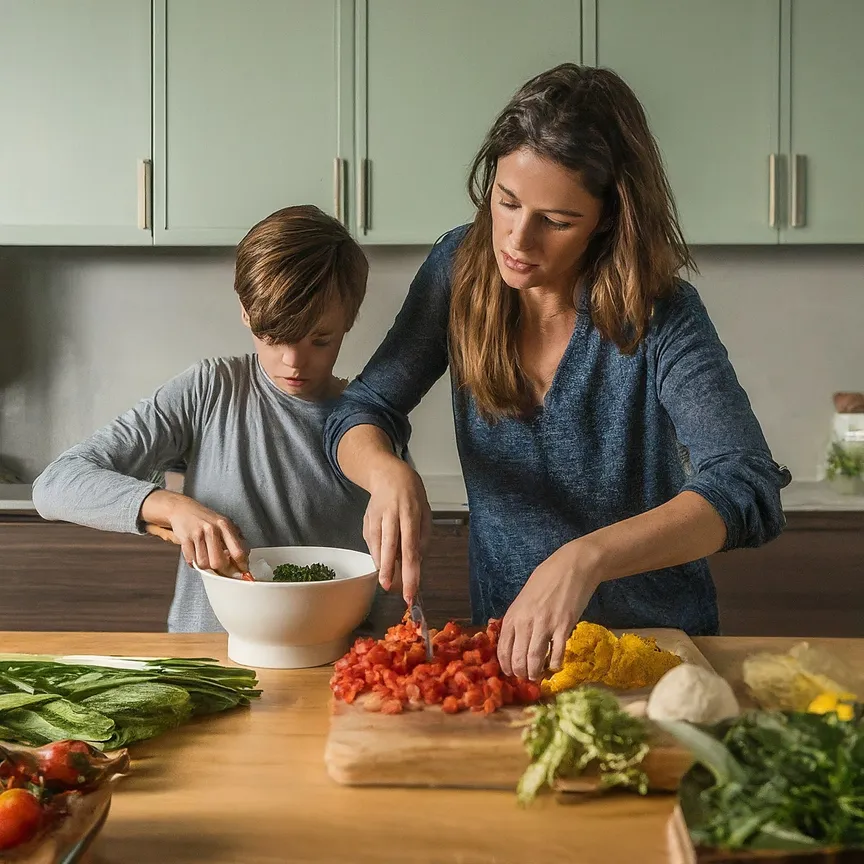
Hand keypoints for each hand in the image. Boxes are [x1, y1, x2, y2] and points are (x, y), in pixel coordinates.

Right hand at [141, 490, 248, 573]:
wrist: (183, 509)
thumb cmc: (206, 519)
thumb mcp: (224, 524)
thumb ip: (235, 540)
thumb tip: (245, 559)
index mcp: (225, 525)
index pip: (238, 552)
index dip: (242, 566)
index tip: (243, 573)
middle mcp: (212, 529)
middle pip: (219, 562)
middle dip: (222, 570)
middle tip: (223, 569)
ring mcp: (197, 534)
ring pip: (204, 564)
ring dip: (206, 566)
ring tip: (207, 557)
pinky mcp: (185, 539)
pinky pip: (191, 561)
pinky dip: (194, 563)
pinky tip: (197, 555)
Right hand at [364, 461, 430, 602]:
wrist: (387, 474)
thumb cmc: (411, 494)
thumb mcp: (425, 512)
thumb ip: (422, 538)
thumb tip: (416, 562)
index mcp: (410, 513)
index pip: (411, 548)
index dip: (410, 572)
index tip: (411, 591)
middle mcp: (391, 515)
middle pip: (389, 548)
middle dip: (389, 572)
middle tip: (390, 590)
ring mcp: (375, 517)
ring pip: (377, 547)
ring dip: (382, 567)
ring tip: (388, 581)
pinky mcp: (366, 521)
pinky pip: (372, 544)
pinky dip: (378, 555)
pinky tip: (384, 560)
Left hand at [497, 540, 601, 681]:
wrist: (572, 566)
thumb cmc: (546, 579)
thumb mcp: (524, 598)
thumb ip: (518, 618)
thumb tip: (515, 640)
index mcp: (513, 615)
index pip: (503, 650)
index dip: (507, 666)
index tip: (512, 672)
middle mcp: (525, 622)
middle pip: (518, 659)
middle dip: (521, 673)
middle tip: (527, 676)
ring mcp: (545, 625)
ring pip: (535, 660)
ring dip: (536, 672)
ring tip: (539, 674)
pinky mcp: (564, 626)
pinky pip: (557, 654)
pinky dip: (555, 664)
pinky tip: (555, 664)